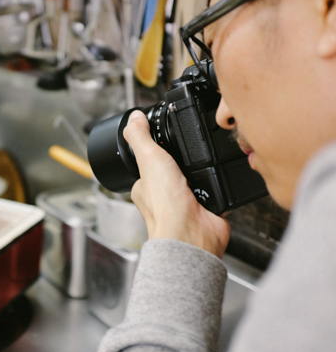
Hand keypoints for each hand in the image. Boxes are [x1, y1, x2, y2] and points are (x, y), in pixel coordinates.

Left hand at [124, 111, 230, 257]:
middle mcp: (163, 196)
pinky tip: (215, 180)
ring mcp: (186, 202)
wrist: (192, 233)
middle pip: (175, 167)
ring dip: (202, 171)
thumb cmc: (165, 205)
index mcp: (144, 186)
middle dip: (184, 160)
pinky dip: (218, 182)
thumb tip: (133, 118)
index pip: (149, 161)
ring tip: (200, 169)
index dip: (158, 148)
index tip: (166, 137)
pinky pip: (216, 188)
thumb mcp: (148, 159)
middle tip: (188, 156)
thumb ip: (140, 137)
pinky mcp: (207, 206)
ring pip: (197, 176)